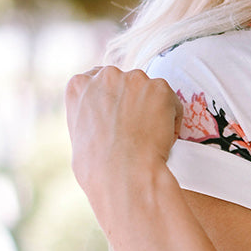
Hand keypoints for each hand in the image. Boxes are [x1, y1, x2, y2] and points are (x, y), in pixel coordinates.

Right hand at [65, 64, 182, 202]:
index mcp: (79, 85)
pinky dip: (172, 121)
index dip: (114, 99)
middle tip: (138, 131)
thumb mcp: (78, 136)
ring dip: (153, 111)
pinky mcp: (159, 88)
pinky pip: (171, 103)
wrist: (123, 175)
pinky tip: (163, 140)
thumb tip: (102, 122)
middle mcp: (105, 76)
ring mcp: (134, 79)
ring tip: (149, 140)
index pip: (99, 80)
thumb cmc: (97, 168)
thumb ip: (90, 118)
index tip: (120, 117)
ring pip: (150, 92)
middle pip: (127, 83)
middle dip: (134, 103)